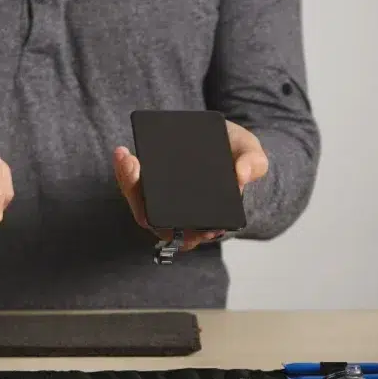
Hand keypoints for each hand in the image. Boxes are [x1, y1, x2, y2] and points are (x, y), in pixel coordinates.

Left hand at [114, 120, 268, 251]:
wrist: (231, 144)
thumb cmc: (241, 159)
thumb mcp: (254, 156)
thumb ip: (254, 164)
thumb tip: (242, 176)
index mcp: (207, 220)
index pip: (184, 234)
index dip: (172, 225)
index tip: (162, 204)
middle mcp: (179, 217)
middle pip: (150, 217)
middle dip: (137, 193)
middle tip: (133, 166)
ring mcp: (162, 202)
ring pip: (138, 201)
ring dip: (127, 180)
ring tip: (125, 156)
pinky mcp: (151, 185)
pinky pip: (134, 184)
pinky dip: (126, 170)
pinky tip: (123, 151)